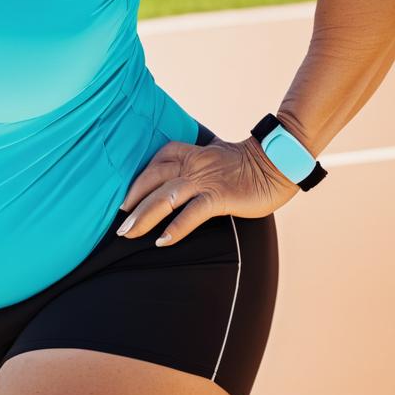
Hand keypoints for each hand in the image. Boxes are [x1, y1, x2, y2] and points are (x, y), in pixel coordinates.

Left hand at [115, 132, 299, 245]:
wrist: (276, 163)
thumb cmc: (244, 165)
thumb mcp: (212, 157)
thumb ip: (194, 165)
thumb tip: (180, 179)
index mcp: (188, 153)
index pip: (154, 163)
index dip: (137, 182)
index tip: (124, 200)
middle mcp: (191, 165)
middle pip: (152, 181)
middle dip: (132, 202)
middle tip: (119, 224)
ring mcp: (204, 180)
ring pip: (165, 197)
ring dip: (144, 216)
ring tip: (129, 234)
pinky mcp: (219, 196)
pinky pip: (192, 213)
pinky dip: (176, 227)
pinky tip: (163, 241)